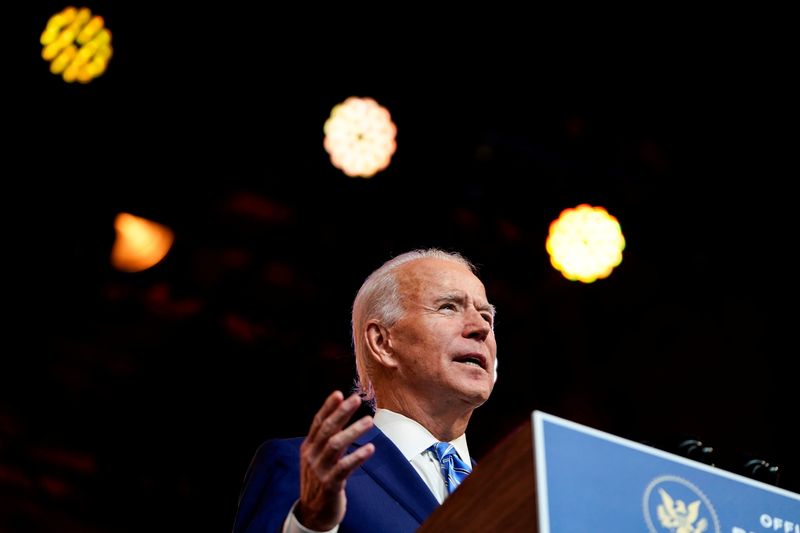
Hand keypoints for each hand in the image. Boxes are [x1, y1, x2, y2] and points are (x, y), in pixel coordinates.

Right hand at [295, 391, 374, 529]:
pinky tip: (370, 448)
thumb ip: (329, 440)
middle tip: (356, 399)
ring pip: (335, 445)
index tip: (339, 393)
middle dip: (341, 413)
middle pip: (326, 429)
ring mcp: (319, 470)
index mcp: (309, 447)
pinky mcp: (329, 485)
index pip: (317, 422)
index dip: (328, 407)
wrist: (313, 514)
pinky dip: (357, 457)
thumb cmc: (321, 481)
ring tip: (369, 421)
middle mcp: (312, 456)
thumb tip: (343, 417)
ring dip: (353, 431)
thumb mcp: (320, 458)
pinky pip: (344, 468)